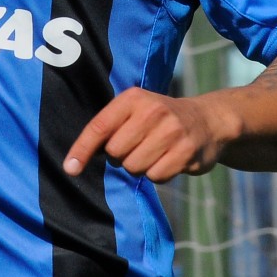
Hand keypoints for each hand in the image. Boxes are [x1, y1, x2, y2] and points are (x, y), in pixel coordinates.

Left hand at [64, 87, 225, 182]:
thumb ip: (109, 129)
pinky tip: (169, 159)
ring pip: (135, 167)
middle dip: (121, 157)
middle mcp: (152, 111)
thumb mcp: (134, 111)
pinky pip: (156, 177)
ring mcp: (172, 131)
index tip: (70, 169)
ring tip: (154, 152)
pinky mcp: (186, 151)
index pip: (99, 127)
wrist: (206, 119)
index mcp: (133, 98)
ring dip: (140, 167)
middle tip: (138, 146)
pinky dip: (158, 174)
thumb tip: (76, 161)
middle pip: (116, 153)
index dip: (82, 149)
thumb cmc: (159, 119)